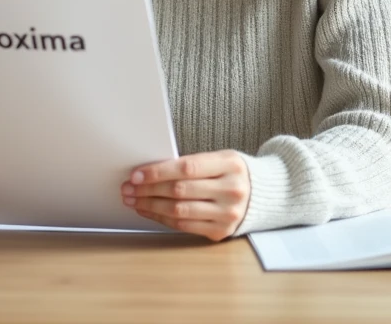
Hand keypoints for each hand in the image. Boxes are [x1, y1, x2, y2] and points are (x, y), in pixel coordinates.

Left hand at [121, 150, 250, 240]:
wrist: (261, 194)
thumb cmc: (231, 172)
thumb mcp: (219, 159)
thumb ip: (191, 164)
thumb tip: (150, 171)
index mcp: (230, 165)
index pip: (187, 168)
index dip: (158, 172)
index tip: (137, 174)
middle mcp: (231, 190)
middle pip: (180, 191)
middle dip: (148, 189)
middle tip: (128, 187)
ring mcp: (227, 214)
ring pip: (179, 211)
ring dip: (150, 205)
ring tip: (133, 199)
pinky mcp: (221, 231)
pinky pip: (184, 226)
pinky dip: (162, 218)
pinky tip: (149, 211)